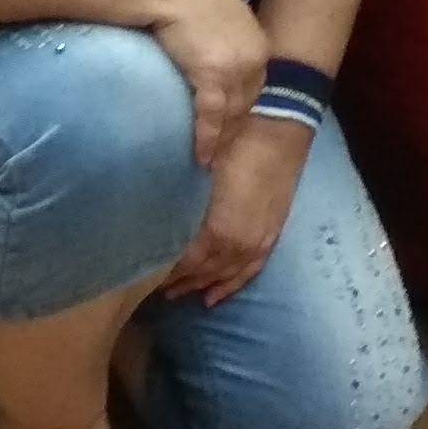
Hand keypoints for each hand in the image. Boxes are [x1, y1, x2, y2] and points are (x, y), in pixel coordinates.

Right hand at [145, 0, 270, 165]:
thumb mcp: (218, 21)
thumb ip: (224, 44)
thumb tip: (213, 63)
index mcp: (258, 44)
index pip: (254, 89)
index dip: (241, 113)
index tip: (231, 133)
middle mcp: (254, 58)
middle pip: (246, 106)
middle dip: (234, 133)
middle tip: (221, 158)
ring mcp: (236, 67)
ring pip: (232, 115)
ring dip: (221, 142)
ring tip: (209, 163)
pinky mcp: (213, 74)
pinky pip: (212, 115)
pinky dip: (207, 138)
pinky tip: (200, 156)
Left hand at [164, 121, 307, 305]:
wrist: (279, 132)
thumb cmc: (236, 145)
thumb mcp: (202, 172)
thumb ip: (183, 203)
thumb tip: (159, 222)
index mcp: (220, 229)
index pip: (189, 262)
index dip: (170, 272)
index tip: (148, 278)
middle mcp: (240, 244)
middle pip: (206, 272)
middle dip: (182, 283)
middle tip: (159, 291)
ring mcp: (259, 242)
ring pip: (227, 275)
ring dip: (204, 286)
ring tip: (181, 295)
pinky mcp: (272, 236)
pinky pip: (251, 270)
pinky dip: (233, 285)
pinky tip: (216, 296)